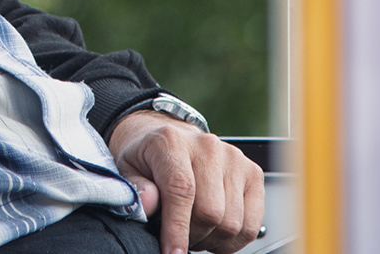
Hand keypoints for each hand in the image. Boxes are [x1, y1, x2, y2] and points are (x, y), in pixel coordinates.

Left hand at [108, 111, 264, 253]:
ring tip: (194, 230)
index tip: (172, 253)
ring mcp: (234, 159)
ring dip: (211, 239)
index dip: (177, 229)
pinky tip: (214, 231)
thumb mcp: (126, 169)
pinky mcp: (252, 173)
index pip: (181, 190)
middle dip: (192, 236)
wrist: (169, 138)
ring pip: (231, 222)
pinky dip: (232, 240)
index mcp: (172, 142)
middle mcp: (208, 146)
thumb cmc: (147, 158)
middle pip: (210, 212)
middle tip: (178, 237)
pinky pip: (251, 224)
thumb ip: (135, 188)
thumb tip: (148, 202)